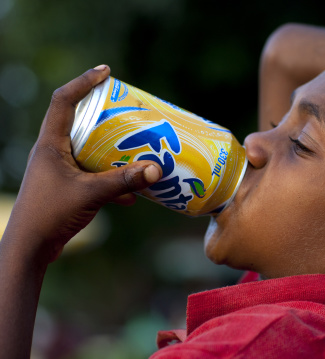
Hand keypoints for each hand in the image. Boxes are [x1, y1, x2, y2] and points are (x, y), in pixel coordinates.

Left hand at [2, 65, 161, 263]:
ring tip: (135, 148)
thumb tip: (157, 169)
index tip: (106, 72)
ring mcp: (59, 169)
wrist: (30, 248)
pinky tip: (131, 195)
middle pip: (79, 121)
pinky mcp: (67, 186)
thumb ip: (123, 181)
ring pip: (89, 149)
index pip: (63, 100)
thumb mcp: (90, 194)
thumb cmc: (50, 214)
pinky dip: (112, 179)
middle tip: (129, 112)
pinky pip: (93, 173)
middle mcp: (53, 151)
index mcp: (50, 143)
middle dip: (105, 116)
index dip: (83, 82)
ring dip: (111, 148)